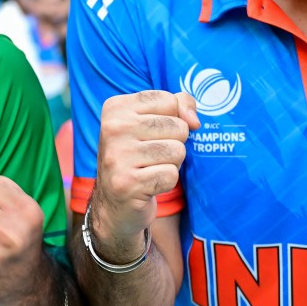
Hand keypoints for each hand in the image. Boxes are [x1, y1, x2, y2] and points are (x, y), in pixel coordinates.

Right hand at [92, 90, 198, 250]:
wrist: (114, 204)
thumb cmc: (138, 156)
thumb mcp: (151, 121)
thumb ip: (178, 105)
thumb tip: (193, 121)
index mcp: (115, 107)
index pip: (169, 101)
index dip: (172, 120)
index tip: (150, 134)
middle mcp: (113, 128)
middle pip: (177, 126)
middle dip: (173, 143)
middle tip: (149, 156)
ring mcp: (117, 156)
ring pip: (177, 151)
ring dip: (170, 164)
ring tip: (149, 169)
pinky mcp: (127, 184)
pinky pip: (171, 175)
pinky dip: (165, 182)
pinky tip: (147, 185)